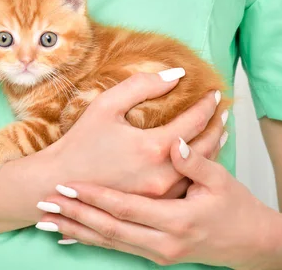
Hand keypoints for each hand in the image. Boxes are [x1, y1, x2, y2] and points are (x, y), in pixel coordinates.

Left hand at [36, 138, 281, 268]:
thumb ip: (196, 162)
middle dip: (75, 216)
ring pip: (109, 242)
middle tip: (45, 203)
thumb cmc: (237, 208)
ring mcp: (159, 253)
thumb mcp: (221, 180)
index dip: (94, 197)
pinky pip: (118, 248)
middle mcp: (164, 242)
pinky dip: (92, 241)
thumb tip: (177, 141)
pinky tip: (70, 236)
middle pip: (109, 229)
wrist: (252, 244)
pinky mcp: (157, 255)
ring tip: (47, 221)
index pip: (125, 208)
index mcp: (177, 220)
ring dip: (77, 231)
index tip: (67, 185)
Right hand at [49, 71, 225, 197]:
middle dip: (217, 126)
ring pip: (198, 169)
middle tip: (223, 112)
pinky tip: (198, 159)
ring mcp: (161, 194)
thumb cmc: (80, 142)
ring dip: (212, 148)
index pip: (194, 121)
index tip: (214, 92)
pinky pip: (186, 185)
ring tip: (220, 132)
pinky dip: (197, 168)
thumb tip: (176, 74)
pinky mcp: (154, 206)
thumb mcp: (106, 105)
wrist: (58, 183)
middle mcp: (163, 174)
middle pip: (205, 147)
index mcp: (153, 147)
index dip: (206, 104)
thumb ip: (142, 85)